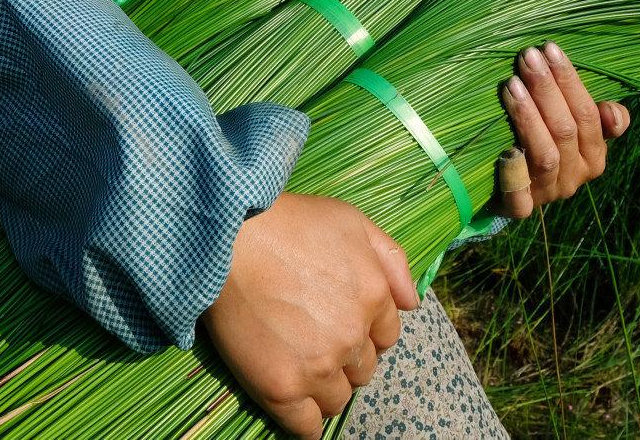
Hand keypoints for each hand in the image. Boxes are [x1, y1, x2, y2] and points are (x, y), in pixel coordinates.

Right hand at [202, 192, 418, 436]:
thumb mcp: (352, 221)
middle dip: (346, 358)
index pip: (386, 337)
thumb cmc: (287, 224)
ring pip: (338, 399)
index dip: (364, 332)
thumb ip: (392, 260)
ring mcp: (318, 366)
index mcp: (373, 297)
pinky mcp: (281, 388)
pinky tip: (295, 404)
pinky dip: (305, 423)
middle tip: (314, 339)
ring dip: (325, 387)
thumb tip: (412, 303)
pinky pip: (307, 428)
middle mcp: (352, 337)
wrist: (226, 238)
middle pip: (363, 369)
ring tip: (299, 365)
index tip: (339, 324)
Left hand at [497, 42, 630, 219]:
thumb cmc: (544, 142)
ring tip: (511, 85)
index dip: (569, 81)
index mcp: (594, 155)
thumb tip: (615, 113)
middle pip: (565, 130)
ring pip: (546, 155)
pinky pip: (519, 196)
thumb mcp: (571, 126)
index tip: (550, 49)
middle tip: (527, 57)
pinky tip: (505, 149)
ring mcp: (549, 193)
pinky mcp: (520, 209)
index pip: (588, 115)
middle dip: (546, 89)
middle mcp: (576, 176)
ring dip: (529, 117)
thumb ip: (595, 115)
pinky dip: (514, 173)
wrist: (508, 191)